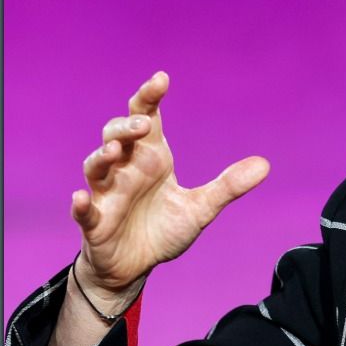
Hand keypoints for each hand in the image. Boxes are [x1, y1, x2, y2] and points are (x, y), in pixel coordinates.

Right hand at [71, 71, 269, 298]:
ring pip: (96, 167)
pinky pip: (83, 211)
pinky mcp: (95, 223)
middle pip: (116, 136)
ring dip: (102, 157)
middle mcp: (125, 170)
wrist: (136, 266)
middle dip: (126, 127)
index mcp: (151, 159)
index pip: (146, 119)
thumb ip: (228, 186)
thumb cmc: (162, 229)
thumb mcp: (200, 208)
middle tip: (144, 124)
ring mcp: (107, 195)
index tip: (161, 78)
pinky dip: (80, 204)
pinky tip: (81, 198)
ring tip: (115, 151)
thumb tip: (265, 164)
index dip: (149, 98)